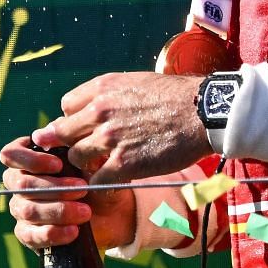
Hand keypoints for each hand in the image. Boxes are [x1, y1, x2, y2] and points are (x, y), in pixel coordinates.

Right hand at [1, 136, 135, 249]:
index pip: (10, 154)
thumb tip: (63, 131)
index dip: (29, 159)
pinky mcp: (29, 233)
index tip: (58, 164)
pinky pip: (29, 235)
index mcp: (31, 159)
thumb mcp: (94, 158)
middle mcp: (21, 183)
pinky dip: (52, 233)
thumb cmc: (98, 176)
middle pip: (21, 184)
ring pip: (27, 210)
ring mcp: (22, 209)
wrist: (113, 209)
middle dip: (54, 187)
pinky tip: (73, 231)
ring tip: (86, 211)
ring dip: (58, 210)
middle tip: (83, 189)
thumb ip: (79, 143)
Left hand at [30, 72, 210, 183]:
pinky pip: (95, 181)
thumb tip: (99, 105)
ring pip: (75, 158)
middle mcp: (100, 111)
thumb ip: (113, 94)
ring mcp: (109, 139)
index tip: (85, 128)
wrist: (205, 112)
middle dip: (72, 143)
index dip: (74, 119)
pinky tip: (112, 184)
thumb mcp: (139, 82)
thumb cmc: (179, 96)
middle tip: (85, 151)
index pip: (66, 106)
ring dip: (86, 165)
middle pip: (62, 133)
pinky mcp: (123, 164)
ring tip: (102, 167)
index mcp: (103, 88)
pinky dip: (100, 185)